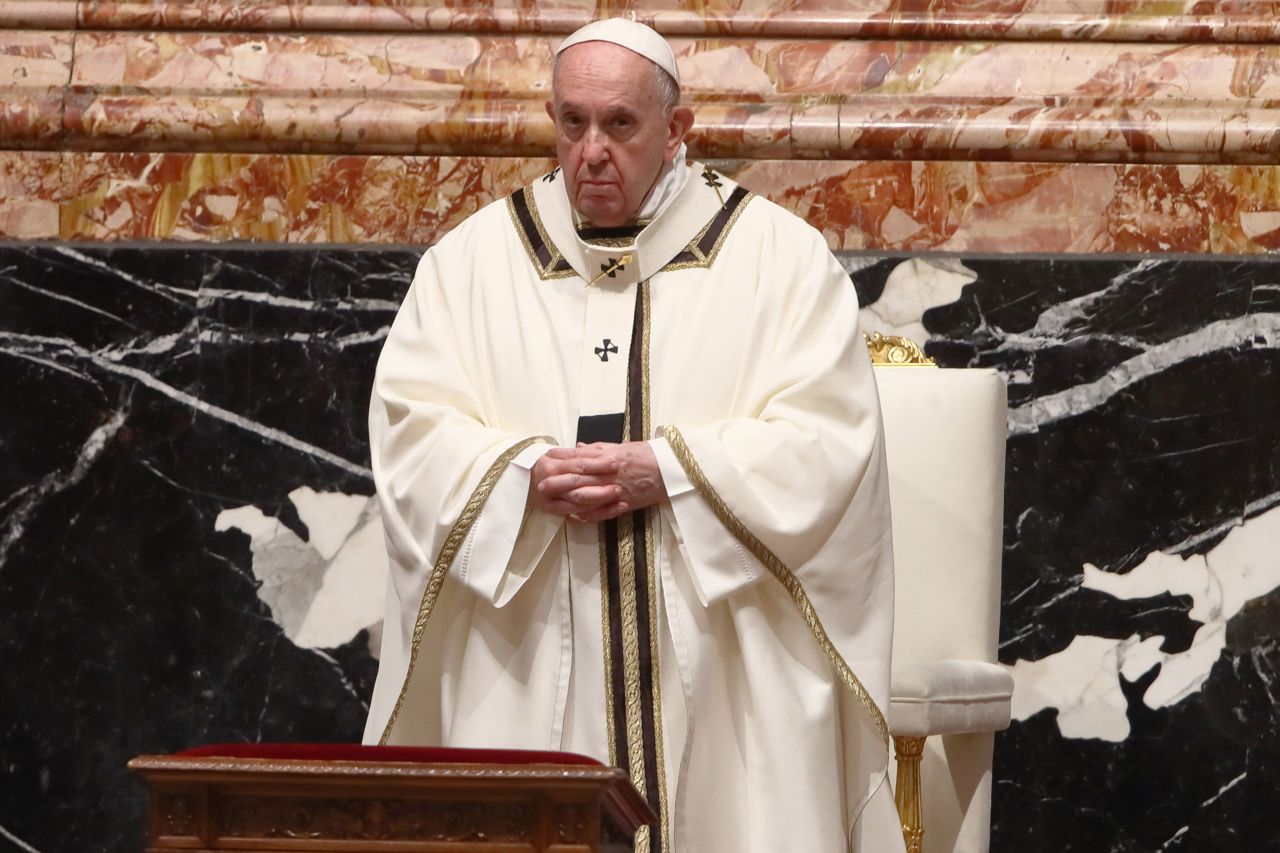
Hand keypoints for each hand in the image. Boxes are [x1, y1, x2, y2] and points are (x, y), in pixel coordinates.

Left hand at [528, 442, 666, 522]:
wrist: (670, 470)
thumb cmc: (646, 455)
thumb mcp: (622, 446)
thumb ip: (598, 449)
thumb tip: (578, 447)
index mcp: (609, 457)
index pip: (580, 457)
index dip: (561, 459)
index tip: (545, 459)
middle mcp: (610, 474)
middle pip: (580, 478)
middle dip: (559, 481)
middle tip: (540, 485)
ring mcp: (617, 491)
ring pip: (589, 496)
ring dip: (569, 500)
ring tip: (553, 502)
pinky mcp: (625, 504)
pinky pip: (605, 512)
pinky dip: (590, 515)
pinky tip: (576, 518)